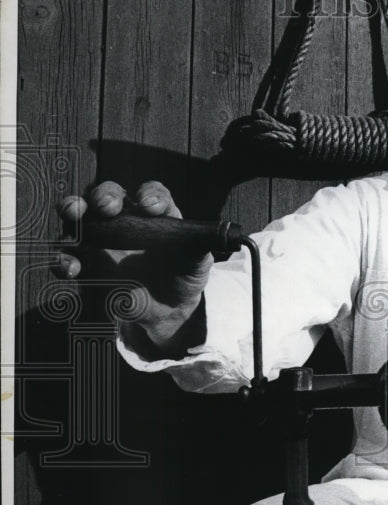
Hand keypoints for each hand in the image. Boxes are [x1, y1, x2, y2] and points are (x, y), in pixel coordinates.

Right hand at [54, 181, 212, 350]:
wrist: (168, 310)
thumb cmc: (185, 276)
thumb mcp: (199, 264)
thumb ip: (198, 250)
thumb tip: (205, 240)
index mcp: (159, 215)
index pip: (153, 195)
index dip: (150, 195)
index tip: (150, 206)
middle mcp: (128, 219)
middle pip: (109, 194)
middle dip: (104, 195)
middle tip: (106, 207)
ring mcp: (103, 239)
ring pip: (81, 216)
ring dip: (74, 210)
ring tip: (75, 216)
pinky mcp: (86, 263)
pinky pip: (69, 255)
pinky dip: (65, 257)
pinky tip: (71, 266)